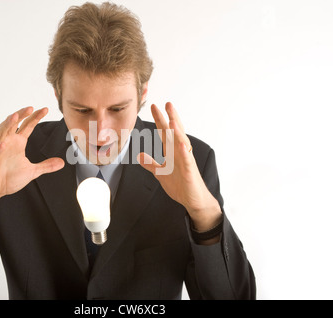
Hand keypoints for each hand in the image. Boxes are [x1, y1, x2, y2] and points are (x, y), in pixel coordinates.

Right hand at [0, 106, 64, 205]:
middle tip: (31, 107)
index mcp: (17, 143)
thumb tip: (62, 162)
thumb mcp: (32, 171)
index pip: (27, 126)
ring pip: (1, 133)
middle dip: (21, 115)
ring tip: (15, 116)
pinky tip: (4, 144)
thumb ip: (46, 166)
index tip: (45, 109)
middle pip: (13, 124)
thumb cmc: (8, 178)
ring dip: (8, 124)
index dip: (35, 117)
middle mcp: (7, 142)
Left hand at [137, 102, 221, 230]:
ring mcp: (186, 161)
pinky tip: (181, 143)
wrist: (193, 200)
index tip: (154, 107)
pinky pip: (187, 160)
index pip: (165, 132)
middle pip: (176, 132)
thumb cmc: (180, 185)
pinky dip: (184, 152)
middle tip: (167, 103)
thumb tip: (139, 155)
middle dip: (171, 118)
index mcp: (173, 152)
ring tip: (172, 119)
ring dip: (178, 131)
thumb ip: (151, 164)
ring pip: (182, 143)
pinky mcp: (190, 172)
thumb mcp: (160, 173)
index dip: (160, 120)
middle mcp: (180, 153)